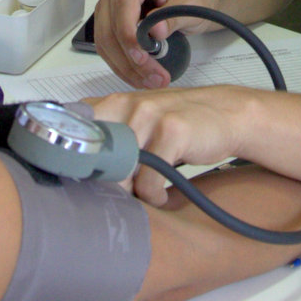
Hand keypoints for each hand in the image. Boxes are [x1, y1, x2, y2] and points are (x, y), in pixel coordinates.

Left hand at [91, 86, 253, 205]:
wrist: (226, 113)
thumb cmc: (177, 124)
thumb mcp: (137, 123)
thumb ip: (109, 137)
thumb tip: (76, 174)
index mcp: (110, 104)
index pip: (74, 136)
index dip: (76, 166)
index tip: (82, 185)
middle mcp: (125, 105)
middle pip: (94, 160)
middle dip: (104, 186)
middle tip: (120, 195)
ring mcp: (148, 115)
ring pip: (120, 173)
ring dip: (132, 193)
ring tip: (143, 194)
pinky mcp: (172, 131)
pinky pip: (149, 181)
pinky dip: (154, 197)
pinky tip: (161, 196)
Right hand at [94, 0, 224, 88]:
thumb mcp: (195, 4)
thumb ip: (175, 16)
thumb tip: (154, 33)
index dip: (128, 31)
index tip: (141, 55)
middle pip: (112, 19)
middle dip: (130, 55)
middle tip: (153, 77)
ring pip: (104, 34)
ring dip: (123, 63)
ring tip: (148, 81)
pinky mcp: (107, 11)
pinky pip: (105, 40)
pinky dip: (119, 62)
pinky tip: (136, 75)